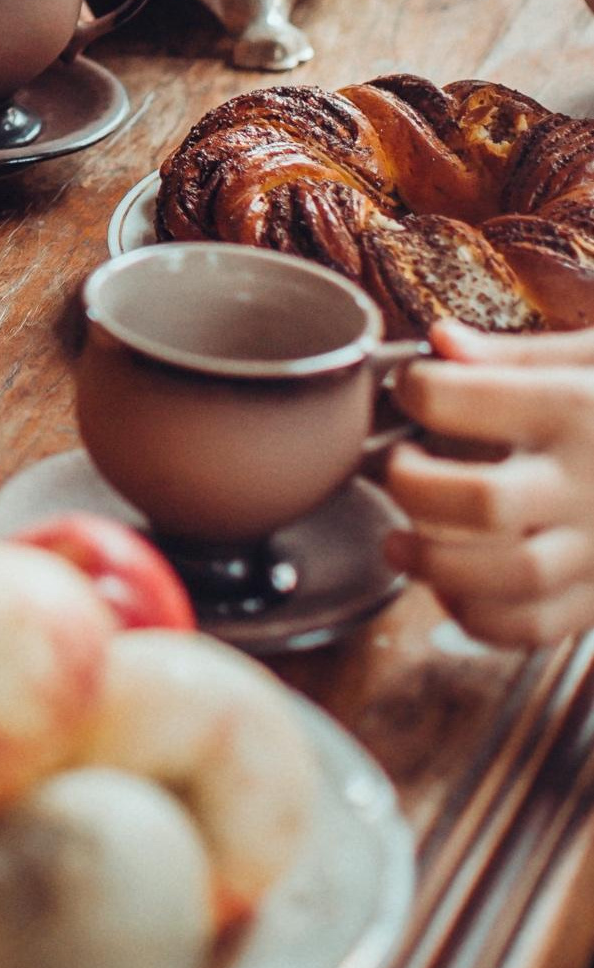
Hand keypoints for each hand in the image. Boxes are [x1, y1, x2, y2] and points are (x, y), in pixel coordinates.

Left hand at [385, 319, 593, 646]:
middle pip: (485, 501)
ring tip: (400, 541)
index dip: (415, 389)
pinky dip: (483, 618)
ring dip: (436, 564)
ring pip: (511, 576)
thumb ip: (520, 354)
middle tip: (394, 466)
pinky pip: (539, 626)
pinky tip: (452, 589)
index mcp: (576, 408)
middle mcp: (591, 482)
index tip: (407, 389)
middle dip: (413, 486)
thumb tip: (441, 341)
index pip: (463, 398)